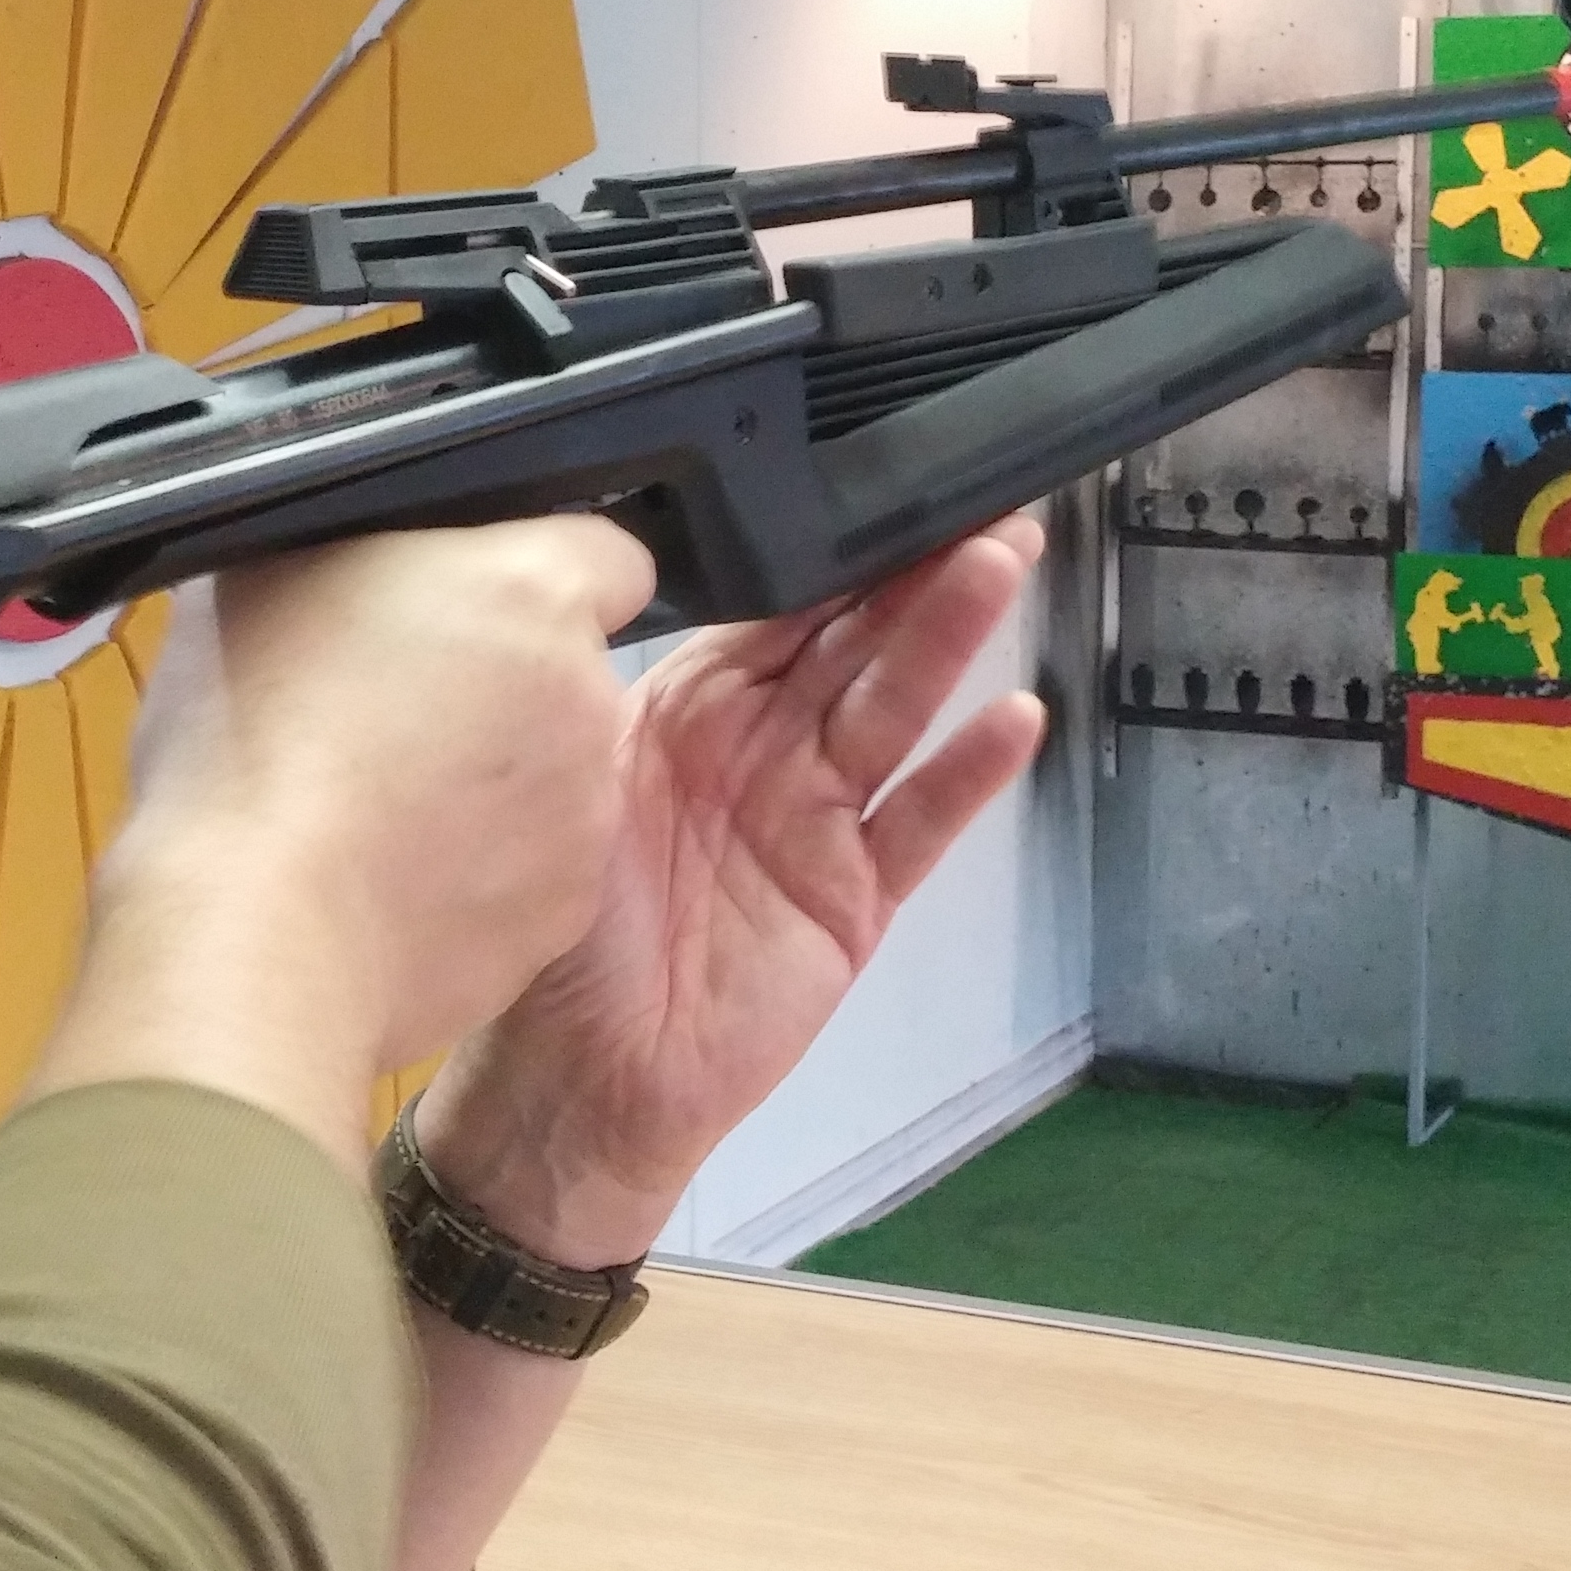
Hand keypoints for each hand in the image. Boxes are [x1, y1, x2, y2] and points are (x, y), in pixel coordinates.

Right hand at [30, 516, 654, 1155]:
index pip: (601, 550)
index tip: (463, 606)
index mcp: (532, 589)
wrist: (256, 935)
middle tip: (394, 709)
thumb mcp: (265, 577)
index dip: (530, 574)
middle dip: (501, 681)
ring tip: (382, 801)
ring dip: (493, 776)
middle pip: (569, 666)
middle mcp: (588, 694)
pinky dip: (484, 869)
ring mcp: (587, 812)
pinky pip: (533, 867)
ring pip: (555, 770)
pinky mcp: (566, 910)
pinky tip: (396, 876)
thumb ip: (354, 547)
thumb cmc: (250, 741)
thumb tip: (362, 547)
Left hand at [414, 513, 1049, 1261]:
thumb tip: (608, 557)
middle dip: (913, 574)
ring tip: (1001, 564)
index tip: (886, 486)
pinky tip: (1015, 720)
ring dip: (948, 640)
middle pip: (851, 646)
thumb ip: (600, 678)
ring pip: (892, 712)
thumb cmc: (555, 938)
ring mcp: (813, 824)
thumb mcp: (568, 784)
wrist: (580, 1084)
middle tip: (979, 502)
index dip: (831, 551)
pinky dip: (967, 776)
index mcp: (684, 712)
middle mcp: (758, 754)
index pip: (775, 610)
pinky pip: (918, 825)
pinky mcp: (852, 899)